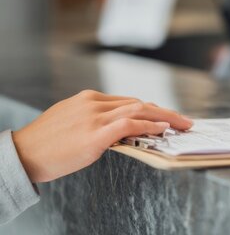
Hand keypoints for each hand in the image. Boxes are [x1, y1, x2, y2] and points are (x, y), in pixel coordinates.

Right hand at [12, 90, 192, 182]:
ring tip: (182, 125)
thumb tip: (120, 129)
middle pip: (139, 103)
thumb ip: (96, 120)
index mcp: (90, 98)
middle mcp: (95, 103)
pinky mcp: (95, 134)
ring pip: (139, 110)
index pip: (129, 101)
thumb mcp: (72, 122)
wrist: (22, 154)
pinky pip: (129, 125)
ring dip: (165, 118)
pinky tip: (163, 130)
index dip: (152, 109)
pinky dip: (149, 126)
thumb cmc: (46, 143)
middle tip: (184, 120)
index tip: (167, 115)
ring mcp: (95, 117)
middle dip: (165, 112)